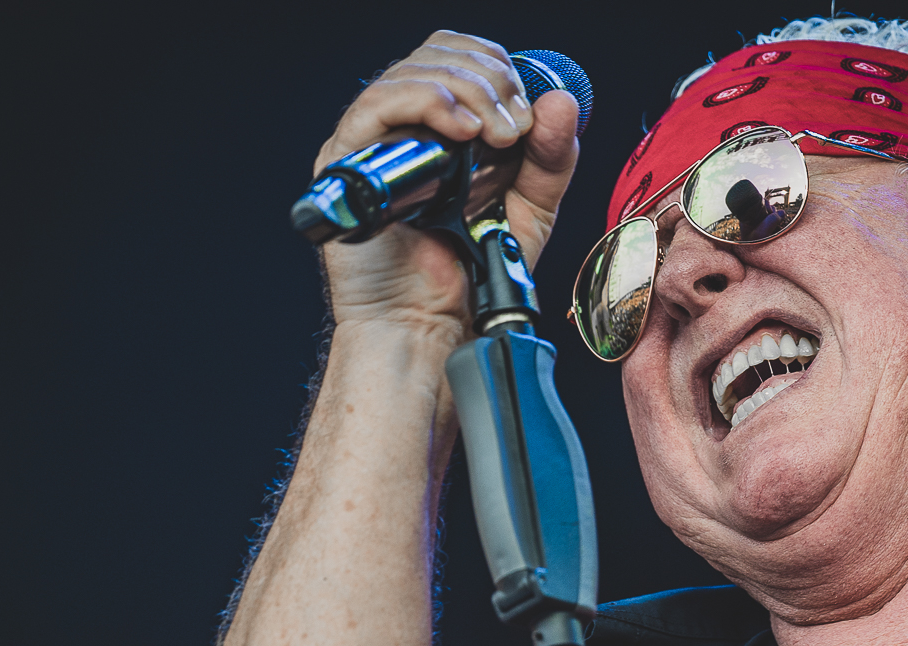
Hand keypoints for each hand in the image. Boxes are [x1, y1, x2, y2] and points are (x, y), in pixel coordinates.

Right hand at [315, 31, 580, 337]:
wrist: (431, 329)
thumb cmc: (469, 279)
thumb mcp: (530, 211)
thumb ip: (551, 159)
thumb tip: (561, 101)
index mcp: (442, 131)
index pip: (462, 59)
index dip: (500, 70)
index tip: (529, 116)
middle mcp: (404, 129)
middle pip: (440, 54)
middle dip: (490, 79)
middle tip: (514, 128)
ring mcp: (372, 143)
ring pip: (413, 72)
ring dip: (468, 92)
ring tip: (496, 137)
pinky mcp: (346, 163)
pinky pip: (379, 105)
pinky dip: (429, 103)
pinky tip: (463, 132)